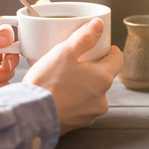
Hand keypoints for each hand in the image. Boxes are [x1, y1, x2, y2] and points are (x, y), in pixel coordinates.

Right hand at [22, 18, 122, 135]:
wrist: (31, 114)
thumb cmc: (47, 84)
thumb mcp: (64, 52)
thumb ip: (84, 37)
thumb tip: (98, 25)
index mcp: (103, 78)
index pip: (118, 60)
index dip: (110, 51)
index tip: (103, 47)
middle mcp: (102, 98)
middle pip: (103, 77)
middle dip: (92, 68)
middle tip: (75, 62)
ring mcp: (91, 113)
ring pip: (92, 93)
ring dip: (83, 86)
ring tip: (63, 79)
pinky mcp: (78, 123)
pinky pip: (80, 107)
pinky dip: (73, 100)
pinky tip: (59, 95)